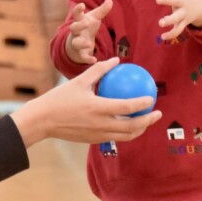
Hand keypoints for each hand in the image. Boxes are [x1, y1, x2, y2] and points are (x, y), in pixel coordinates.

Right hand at [10, 58, 161, 146]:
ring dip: (139, 129)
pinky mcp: (94, 140)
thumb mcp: (79, 81)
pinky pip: (115, 137)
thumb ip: (99, 71)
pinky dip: (125, 132)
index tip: (152, 97)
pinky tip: (128, 124)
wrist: (43, 121)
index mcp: (98, 108)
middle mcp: (100, 124)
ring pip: (125, 135)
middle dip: (148, 121)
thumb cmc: (60, 98)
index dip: (143, 103)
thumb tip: (116, 60)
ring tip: (147, 121)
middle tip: (158, 113)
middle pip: (132, 126)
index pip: (127, 107)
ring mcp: (98, 135)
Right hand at [64, 0, 112, 63]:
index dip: (78, 10)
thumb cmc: (86, 27)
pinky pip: (82, 56)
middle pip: (73, 28)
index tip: (82, 5)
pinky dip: (87, 59)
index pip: (76, 14)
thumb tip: (110, 0)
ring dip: (81, 43)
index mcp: (79, 21)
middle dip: (78, 26)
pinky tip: (94, 60)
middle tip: (86, 23)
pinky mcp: (80, 53)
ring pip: (76, 43)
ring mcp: (77, 43)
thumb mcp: (94, 18)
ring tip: (89, 43)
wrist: (77, 44)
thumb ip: (102, 10)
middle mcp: (76, 32)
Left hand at [147, 0, 201, 39]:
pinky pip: (178, 30)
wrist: (200, 6)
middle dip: (167, 0)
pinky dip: (171, 34)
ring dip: (170, 20)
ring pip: (177, 18)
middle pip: (175, 1)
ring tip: (160, 23)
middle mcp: (181, 2)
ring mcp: (183, 13)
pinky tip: (162, 37)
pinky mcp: (183, 23)